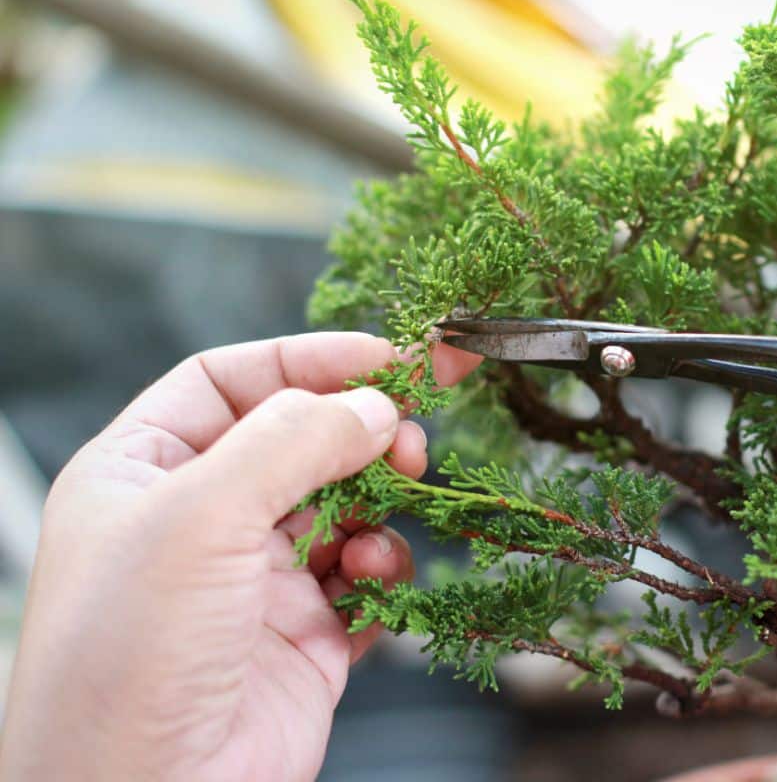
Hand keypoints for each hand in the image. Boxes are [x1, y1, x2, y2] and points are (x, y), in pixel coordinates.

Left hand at [0, 333, 478, 780]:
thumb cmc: (129, 657)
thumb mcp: (200, 517)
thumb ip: (293, 442)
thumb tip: (374, 403)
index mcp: (143, 471)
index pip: (232, 381)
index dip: (309, 361)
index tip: (389, 356)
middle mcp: (199, 519)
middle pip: (298, 440)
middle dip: (359, 428)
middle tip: (412, 430)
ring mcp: (254, 579)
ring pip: (341, 505)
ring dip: (378, 497)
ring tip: (401, 494)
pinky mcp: (304, 636)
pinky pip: (364, 577)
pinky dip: (384, 565)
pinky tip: (375, 572)